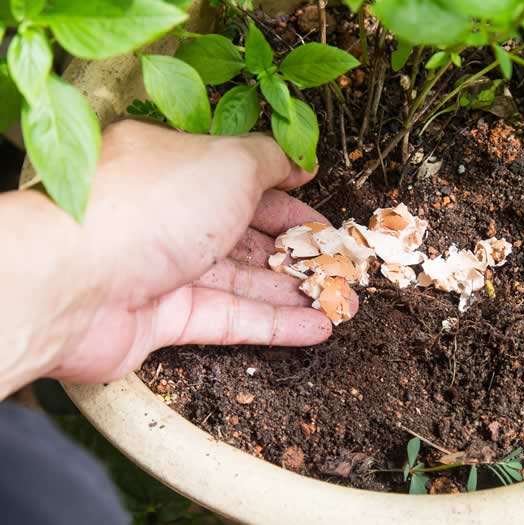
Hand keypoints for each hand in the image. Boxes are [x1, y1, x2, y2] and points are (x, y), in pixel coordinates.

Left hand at [6, 120, 356, 387]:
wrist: (70, 282)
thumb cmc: (151, 207)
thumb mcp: (227, 164)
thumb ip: (268, 160)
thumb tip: (298, 160)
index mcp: (177, 168)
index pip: (245, 181)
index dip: (290, 199)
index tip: (326, 219)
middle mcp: (169, 216)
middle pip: (247, 235)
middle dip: (299, 252)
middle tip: (342, 266)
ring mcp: (164, 269)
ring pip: (244, 280)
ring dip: (295, 291)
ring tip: (342, 302)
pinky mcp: (164, 318)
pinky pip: (230, 318)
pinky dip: (273, 324)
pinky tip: (316, 328)